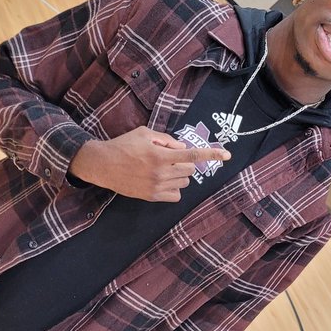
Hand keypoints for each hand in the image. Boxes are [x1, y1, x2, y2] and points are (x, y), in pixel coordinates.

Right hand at [69, 126, 230, 201]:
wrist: (102, 164)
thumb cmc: (124, 145)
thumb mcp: (145, 133)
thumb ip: (167, 140)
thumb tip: (184, 148)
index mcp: (161, 154)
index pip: (192, 154)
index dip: (212, 153)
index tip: (228, 154)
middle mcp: (161, 172)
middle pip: (190, 170)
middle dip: (185, 163)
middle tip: (170, 159)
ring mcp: (157, 186)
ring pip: (184, 183)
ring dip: (180, 176)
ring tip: (163, 169)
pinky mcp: (152, 197)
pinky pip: (176, 196)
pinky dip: (175, 189)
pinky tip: (163, 181)